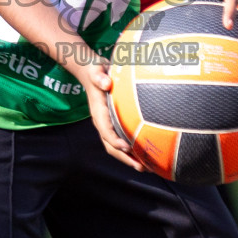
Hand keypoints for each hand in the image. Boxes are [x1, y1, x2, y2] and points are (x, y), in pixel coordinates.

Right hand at [71, 53, 142, 170]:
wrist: (91, 72)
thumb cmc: (95, 71)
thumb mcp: (96, 70)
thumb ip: (100, 77)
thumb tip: (106, 84)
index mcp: (98, 112)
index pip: (105, 130)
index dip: (115, 140)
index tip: (127, 148)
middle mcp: (102, 122)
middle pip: (111, 145)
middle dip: (125, 158)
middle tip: (141, 166)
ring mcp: (108, 124)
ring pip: (116, 146)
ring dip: (130, 158)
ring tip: (147, 167)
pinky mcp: (115, 123)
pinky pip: (122, 140)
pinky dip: (133, 150)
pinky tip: (147, 154)